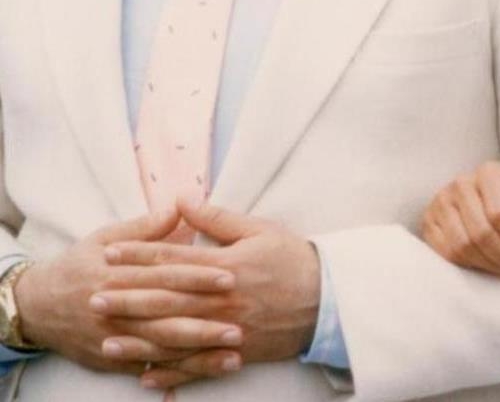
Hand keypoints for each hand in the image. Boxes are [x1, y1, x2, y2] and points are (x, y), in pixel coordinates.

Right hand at [15, 208, 236, 374]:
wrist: (38, 304)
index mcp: (120, 273)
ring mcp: (115, 338)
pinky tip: (201, 374)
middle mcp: (118, 308)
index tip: (231, 276)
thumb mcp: (105, 237)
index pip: (166, 274)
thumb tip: (178, 207)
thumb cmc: (78, 265)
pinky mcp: (112, 360)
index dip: (199, 275)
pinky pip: (148, 369)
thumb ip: (144, 228)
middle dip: (205, 322)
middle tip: (240, 323)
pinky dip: (174, 374)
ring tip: (233, 355)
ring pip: (162, 348)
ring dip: (199, 354)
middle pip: (167, 315)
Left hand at [98, 200, 320, 390]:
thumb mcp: (257, 229)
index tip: (109, 252)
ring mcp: (227, 330)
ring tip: (107, 341)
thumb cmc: (292, 258)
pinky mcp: (236, 353)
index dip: (139, 255)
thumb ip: (216, 217)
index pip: (172, 259)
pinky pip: (199, 366)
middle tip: (94, 297)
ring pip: (176, 338)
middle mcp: (221, 300)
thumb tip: (182, 200)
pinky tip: (145, 376)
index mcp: (224, 266)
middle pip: (166, 300)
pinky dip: (171, 373)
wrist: (329, 300)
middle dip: (127, 299)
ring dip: (140, 341)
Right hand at [421, 160, 499, 274]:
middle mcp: (462, 184)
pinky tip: (486, 261)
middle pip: (482, 234)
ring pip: (463, 246)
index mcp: (490, 173)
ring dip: (489, 264)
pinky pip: (446, 252)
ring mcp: (442, 201)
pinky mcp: (430, 221)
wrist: (491, 198)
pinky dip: (469, 264)